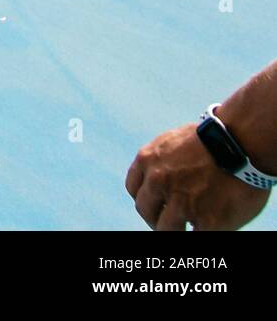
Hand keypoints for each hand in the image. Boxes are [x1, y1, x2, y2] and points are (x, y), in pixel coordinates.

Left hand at [126, 124, 270, 230]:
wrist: (242, 141)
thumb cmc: (215, 139)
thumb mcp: (175, 141)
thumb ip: (162, 160)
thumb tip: (159, 176)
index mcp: (148, 160)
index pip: (134, 188)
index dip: (146, 198)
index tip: (156, 203)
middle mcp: (158, 181)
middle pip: (145, 210)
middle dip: (156, 217)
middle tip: (170, 221)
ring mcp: (181, 202)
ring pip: (166, 229)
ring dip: (176, 230)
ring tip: (189, 227)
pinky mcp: (206, 220)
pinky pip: (194, 237)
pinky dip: (199, 233)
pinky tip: (207, 228)